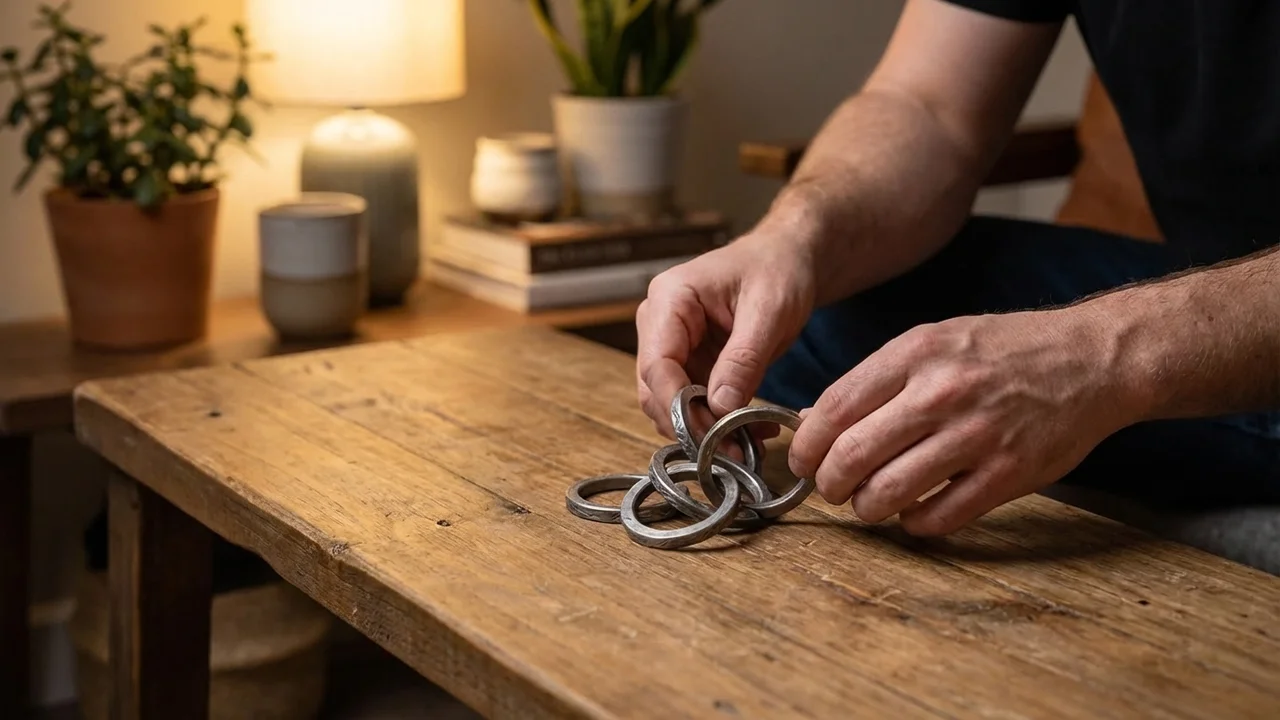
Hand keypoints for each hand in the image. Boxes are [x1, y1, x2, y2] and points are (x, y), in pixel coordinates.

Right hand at [636, 231, 816, 440]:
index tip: (710, 436)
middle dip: (691, 424)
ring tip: (747, 445)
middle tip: (732, 451)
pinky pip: (692, 402)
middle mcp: (659, 323)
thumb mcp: (769, 311)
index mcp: (670, 299)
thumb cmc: (778, 270)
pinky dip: (716, 422)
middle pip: (656, 389)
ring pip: (670, 403)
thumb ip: (744, 359)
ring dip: (704, 429)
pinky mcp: (688, 363)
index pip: (657, 364)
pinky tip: (749, 432)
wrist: (788, 259)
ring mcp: (671, 345)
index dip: (678, 406)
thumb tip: (720, 407)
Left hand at [789, 307, 1138, 535]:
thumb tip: (810, 419)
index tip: (802, 461)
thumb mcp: (933, 341)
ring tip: (870, 503)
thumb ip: (875, 379)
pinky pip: (939, 517)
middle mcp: (942, 392)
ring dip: (867, 508)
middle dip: (829, 484)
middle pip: (852, 455)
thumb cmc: (1002, 351)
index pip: (834, 407)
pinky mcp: (1009, 474)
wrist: (1092, 359)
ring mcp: (977, 435)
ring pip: (889, 492)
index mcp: (916, 353)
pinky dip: (915, 524)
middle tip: (832, 489)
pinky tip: (915, 512)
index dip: (807, 445)